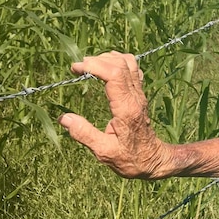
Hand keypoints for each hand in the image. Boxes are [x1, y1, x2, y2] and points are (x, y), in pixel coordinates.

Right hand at [58, 51, 172, 178]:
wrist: (153, 159)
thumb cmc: (130, 159)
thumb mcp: (104, 152)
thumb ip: (84, 134)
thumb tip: (64, 118)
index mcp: (126, 108)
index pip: (115, 75)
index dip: (95, 65)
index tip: (76, 67)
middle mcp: (136, 97)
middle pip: (121, 64)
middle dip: (98, 60)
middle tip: (78, 66)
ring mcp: (140, 94)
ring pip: (130, 63)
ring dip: (109, 58)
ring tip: (89, 65)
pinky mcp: (140, 94)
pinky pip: (133, 69)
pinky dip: (118, 62)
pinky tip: (106, 68)